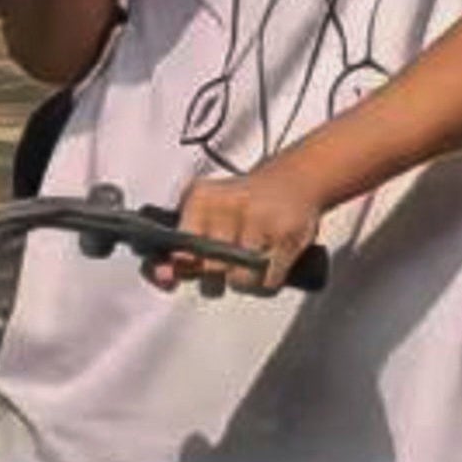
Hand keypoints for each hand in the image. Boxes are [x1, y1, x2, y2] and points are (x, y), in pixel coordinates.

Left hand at [159, 162, 327, 296]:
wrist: (297, 178)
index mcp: (203, 197)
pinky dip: (266, 283)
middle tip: (227, 259)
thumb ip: (180, 247)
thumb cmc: (245, 203)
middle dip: (216, 275)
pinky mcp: (288, 237)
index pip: (181, 244)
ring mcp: (261, 220)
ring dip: (244, 280)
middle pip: (210, 268)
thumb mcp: (206, 212)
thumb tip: (164, 276)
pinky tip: (269, 264)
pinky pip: (267, 283)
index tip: (178, 273)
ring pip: (239, 280)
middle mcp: (230, 204)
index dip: (180, 265)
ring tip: (250, 260)